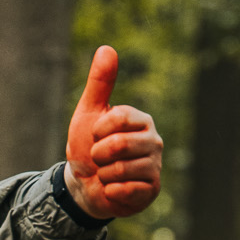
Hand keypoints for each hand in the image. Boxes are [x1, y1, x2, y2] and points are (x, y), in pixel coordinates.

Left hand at [64, 46, 161, 218]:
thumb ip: (100, 82)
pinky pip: (126, 190)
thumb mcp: (89, 112)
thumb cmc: (88, 145)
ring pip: (120, 170)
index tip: (95, 135)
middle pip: (119, 145)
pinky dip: (111, 192)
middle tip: (99, 158)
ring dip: (103, 175)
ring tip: (107, 174)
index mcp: (141, 119)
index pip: (118, 118)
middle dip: (98, 155)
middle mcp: (154, 140)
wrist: (84, 184)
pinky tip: (114, 189)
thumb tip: (107, 48)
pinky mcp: (152, 190)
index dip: (98, 130)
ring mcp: (155, 166)